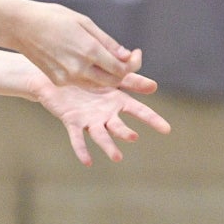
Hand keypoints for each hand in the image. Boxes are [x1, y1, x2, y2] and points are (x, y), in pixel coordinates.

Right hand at [14, 3, 137, 90]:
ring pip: (95, 83)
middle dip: (120, 73)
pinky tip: (77, 58)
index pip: (120, 69)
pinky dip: (84, 74)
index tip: (134, 54)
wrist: (21, 26)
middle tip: (120, 59)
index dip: (131, 64)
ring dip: (103, 74)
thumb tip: (125, 55)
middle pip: (111, 81)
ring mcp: (67, 76)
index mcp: (90, 50)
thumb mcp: (84, 22)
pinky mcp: (58, 81)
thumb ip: (107, 41)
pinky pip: (79, 81)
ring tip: (99, 56)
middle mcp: (80, 67)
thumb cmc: (54, 17)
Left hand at [32, 70, 170, 165]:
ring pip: (100, 135)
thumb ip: (125, 70)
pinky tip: (88, 161)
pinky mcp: (73, 121)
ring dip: (109, 146)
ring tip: (117, 156)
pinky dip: (82, 150)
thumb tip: (142, 62)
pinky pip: (77, 138)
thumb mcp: (106, 69)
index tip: (167, 129)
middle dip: (126, 132)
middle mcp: (105, 114)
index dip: (152, 119)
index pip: (139, 111)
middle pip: (119, 126)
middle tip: (134, 137)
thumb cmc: (85, 73)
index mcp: (117, 101)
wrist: (57, 73)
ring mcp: (90, 120)